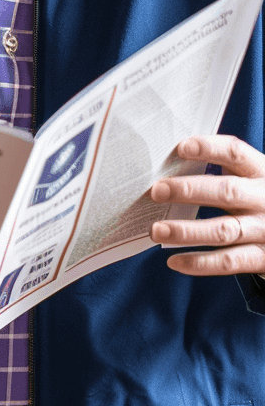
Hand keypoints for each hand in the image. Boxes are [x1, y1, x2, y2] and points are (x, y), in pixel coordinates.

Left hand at [148, 135, 264, 274]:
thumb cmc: (258, 198)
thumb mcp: (250, 178)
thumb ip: (222, 169)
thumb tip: (170, 162)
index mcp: (261, 171)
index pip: (236, 153)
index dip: (209, 148)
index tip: (181, 148)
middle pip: (227, 192)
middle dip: (189, 190)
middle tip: (156, 191)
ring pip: (223, 230)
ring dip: (186, 231)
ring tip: (157, 230)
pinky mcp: (263, 258)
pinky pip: (229, 261)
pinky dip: (199, 263)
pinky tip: (174, 261)